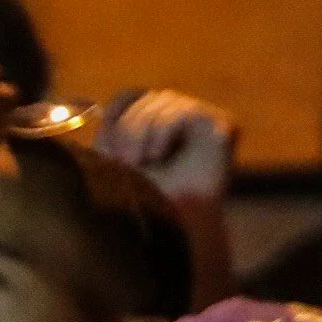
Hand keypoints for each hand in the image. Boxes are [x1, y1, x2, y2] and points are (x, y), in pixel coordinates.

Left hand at [97, 88, 239, 203]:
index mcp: (159, 125)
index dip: (116, 112)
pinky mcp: (224, 126)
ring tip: (143, 162)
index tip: (108, 145)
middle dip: (129, 127)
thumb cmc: (142, 199)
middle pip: (148, 97)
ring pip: (164, 100)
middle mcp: (185, 119)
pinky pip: (185, 111)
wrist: (168, 225)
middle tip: (126, 161)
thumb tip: (98, 108)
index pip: (132, 96)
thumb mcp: (114, 159)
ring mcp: (207, 120)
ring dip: (143, 130)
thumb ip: (110, 130)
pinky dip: (164, 130)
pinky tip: (161, 155)